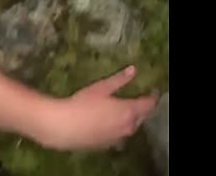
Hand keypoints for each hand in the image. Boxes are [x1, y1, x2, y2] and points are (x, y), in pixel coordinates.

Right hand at [37, 65, 157, 150]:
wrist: (64, 127)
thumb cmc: (83, 103)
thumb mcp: (101, 88)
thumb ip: (119, 79)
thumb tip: (133, 70)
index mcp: (129, 111)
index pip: (149, 104)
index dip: (151, 97)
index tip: (150, 91)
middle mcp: (128, 127)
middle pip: (141, 117)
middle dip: (140, 108)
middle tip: (134, 99)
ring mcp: (118, 138)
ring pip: (130, 127)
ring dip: (129, 119)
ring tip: (119, 110)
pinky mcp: (108, 145)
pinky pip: (118, 135)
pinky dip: (117, 128)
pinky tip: (106, 122)